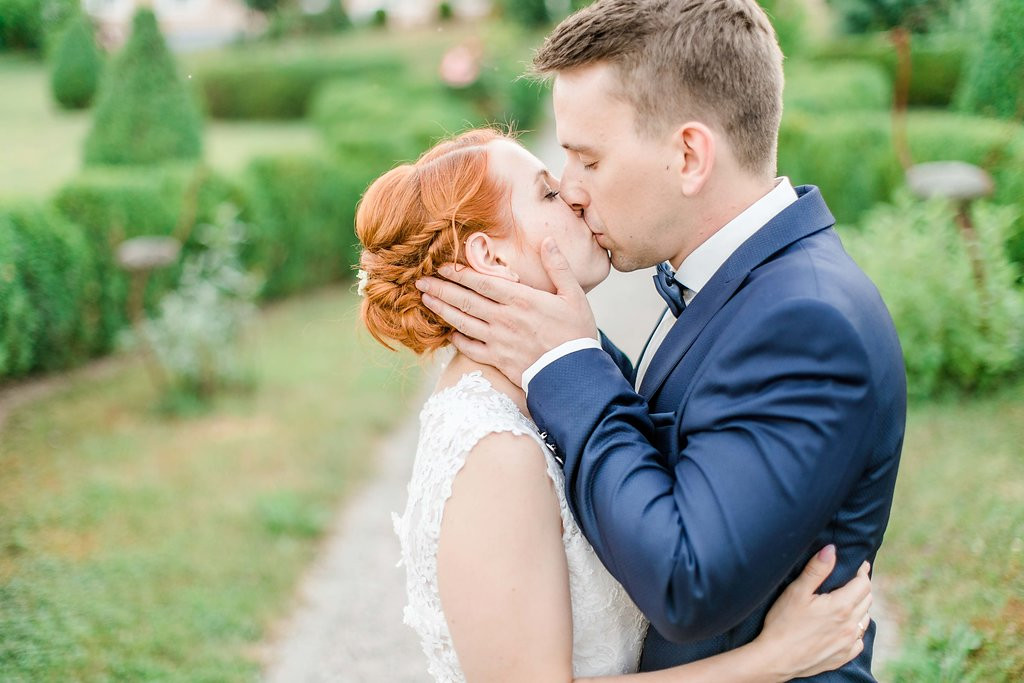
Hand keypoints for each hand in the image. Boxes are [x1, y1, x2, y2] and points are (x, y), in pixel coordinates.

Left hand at [416, 238, 597, 385]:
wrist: (573, 374)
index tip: (442, 265)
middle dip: (441, 288)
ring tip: (424, 299)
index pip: (482, 282)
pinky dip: (456, 339)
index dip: (459, 273)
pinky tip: (448, 332)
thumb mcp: (574, 295)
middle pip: (465, 300)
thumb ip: (558, 267)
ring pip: (462, 322)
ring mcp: (498, 340)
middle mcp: (504, 318)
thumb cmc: (577, 333)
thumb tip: (548, 240)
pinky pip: (470, 348)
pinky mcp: (497, 360)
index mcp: (521, 299)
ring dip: (441, 309)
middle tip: (420, 280)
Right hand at [756, 546, 872, 680]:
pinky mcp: (843, 656)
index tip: (859, 565)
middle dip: (861, 587)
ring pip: (864, 619)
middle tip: (850, 580)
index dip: (862, 571)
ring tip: (847, 601)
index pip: (863, 583)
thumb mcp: (797, 591)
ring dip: (860, 608)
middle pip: (867, 600)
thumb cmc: (783, 623)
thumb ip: (817, 569)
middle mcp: (850, 625)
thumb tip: (832, 550)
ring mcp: (848, 643)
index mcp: (841, 606)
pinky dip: (855, 629)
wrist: (776, 659)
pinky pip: (859, 640)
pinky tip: (843, 626)